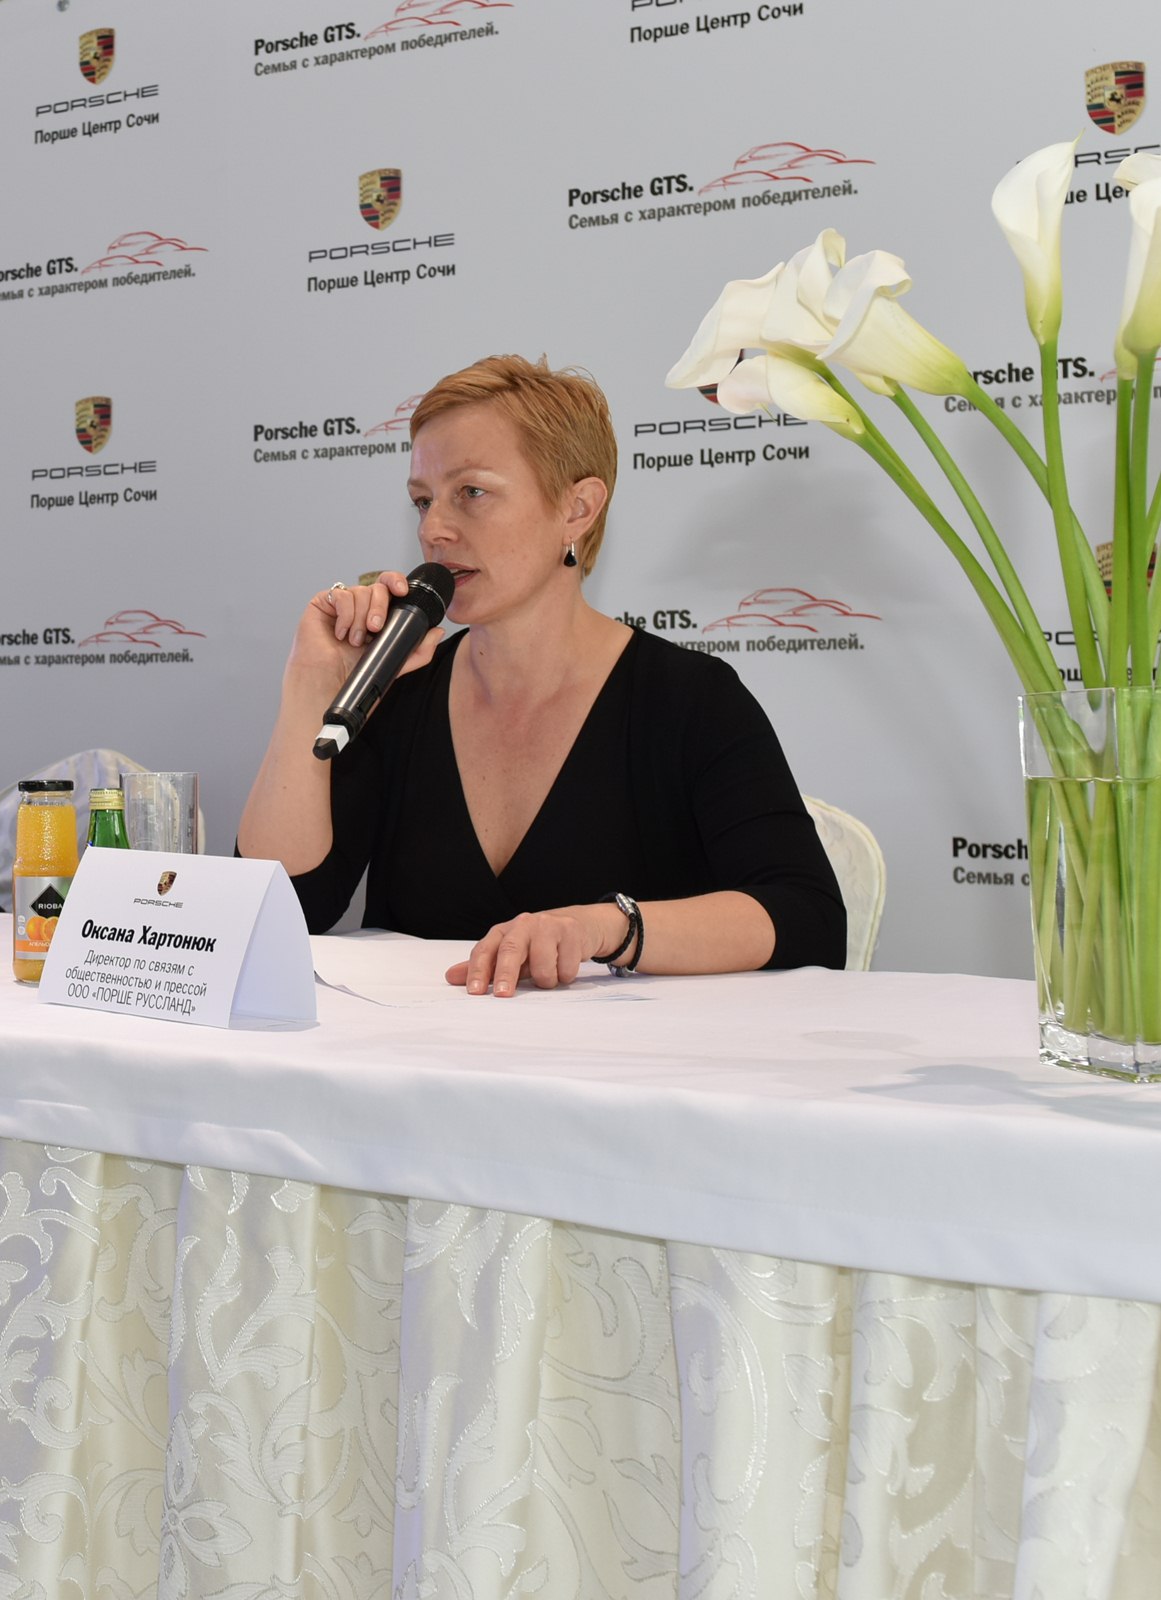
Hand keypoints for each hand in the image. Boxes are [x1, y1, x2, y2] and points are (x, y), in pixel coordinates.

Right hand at [289, 571, 443, 683]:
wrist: (328, 684)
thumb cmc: (354, 676)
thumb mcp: (394, 664)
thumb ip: (418, 650)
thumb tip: (438, 631)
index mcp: (377, 615)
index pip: (390, 588)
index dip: (397, 582)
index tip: (403, 591)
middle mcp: (360, 607)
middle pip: (378, 588)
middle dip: (380, 607)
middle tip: (375, 629)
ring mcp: (342, 604)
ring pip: (360, 591)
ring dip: (361, 618)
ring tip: (355, 641)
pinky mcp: (323, 603)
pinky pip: (341, 595)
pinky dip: (344, 615)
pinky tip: (340, 634)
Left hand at [446, 907, 611, 996]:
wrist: (576, 926)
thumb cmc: (536, 943)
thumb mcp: (509, 954)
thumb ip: (484, 966)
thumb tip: (451, 977)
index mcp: (503, 931)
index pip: (484, 950)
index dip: (477, 971)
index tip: (474, 991)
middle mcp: (523, 924)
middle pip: (510, 950)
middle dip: (506, 974)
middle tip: (503, 995)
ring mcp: (548, 926)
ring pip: (542, 964)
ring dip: (545, 980)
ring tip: (548, 976)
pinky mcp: (571, 932)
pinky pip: (566, 967)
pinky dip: (565, 975)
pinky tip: (564, 967)